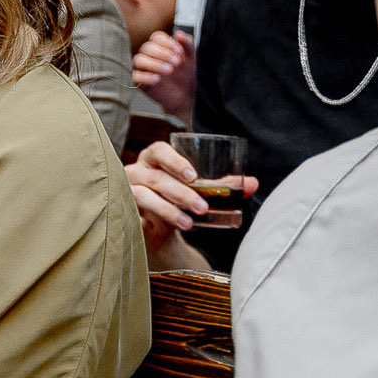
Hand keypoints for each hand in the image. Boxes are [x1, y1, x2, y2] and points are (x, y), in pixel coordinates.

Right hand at [126, 140, 256, 250]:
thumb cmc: (176, 198)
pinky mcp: (124, 212)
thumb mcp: (197, 190)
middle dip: (181, 193)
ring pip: (142, 196)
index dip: (175, 161)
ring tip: (190, 223)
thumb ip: (221, 185)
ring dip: (168, 210)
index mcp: (153, 159)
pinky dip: (141, 221)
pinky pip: (129, 215)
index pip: (159, 150)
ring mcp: (126, 191)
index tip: (193, 176)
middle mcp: (137, 172)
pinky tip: (153, 227)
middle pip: (156, 178)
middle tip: (203, 207)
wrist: (155, 226)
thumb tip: (253, 183)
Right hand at [132, 30, 196, 118]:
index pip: (156, 37)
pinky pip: (136, 76)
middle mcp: (149, 55)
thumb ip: (187, 43)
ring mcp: (142, 68)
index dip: (167, 43)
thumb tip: (178, 34)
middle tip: (178, 63)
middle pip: (147, 47)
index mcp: (160, 46)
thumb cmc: (186, 75)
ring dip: (155, 64)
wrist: (186, 96)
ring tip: (170, 71)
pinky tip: (158, 79)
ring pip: (139, 60)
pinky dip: (146, 77)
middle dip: (163, 54)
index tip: (180, 51)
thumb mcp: (191, 58)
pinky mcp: (139, 81)